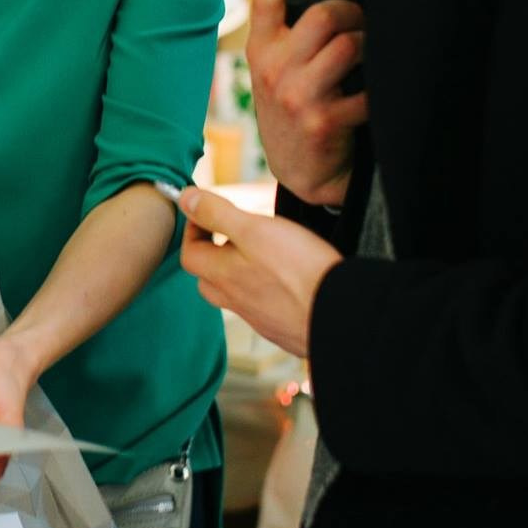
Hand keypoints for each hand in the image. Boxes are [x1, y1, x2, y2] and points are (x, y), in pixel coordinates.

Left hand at [175, 186, 339, 357]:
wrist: (342, 316)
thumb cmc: (299, 271)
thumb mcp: (254, 229)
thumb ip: (217, 214)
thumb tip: (185, 198)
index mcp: (224, 276)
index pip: (190, 254)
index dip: (194, 229)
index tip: (208, 212)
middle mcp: (238, 302)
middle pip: (209, 280)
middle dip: (212, 254)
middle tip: (230, 234)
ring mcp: (262, 319)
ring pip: (237, 296)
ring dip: (240, 274)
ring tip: (261, 254)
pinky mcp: (285, 329)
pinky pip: (265, 310)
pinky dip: (266, 292)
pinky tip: (286, 282)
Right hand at [247, 0, 368, 205]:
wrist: (301, 172)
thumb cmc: (295, 111)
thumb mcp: (275, 72)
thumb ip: (289, 40)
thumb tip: (331, 1)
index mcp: (260, 51)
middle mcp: (272, 69)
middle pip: (324, 15)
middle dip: (353, 14)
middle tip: (362, 23)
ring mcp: (296, 95)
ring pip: (348, 45)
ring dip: (368, 46)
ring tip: (369, 56)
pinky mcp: (323, 120)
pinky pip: (367, 89)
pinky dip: (378, 88)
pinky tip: (375, 93)